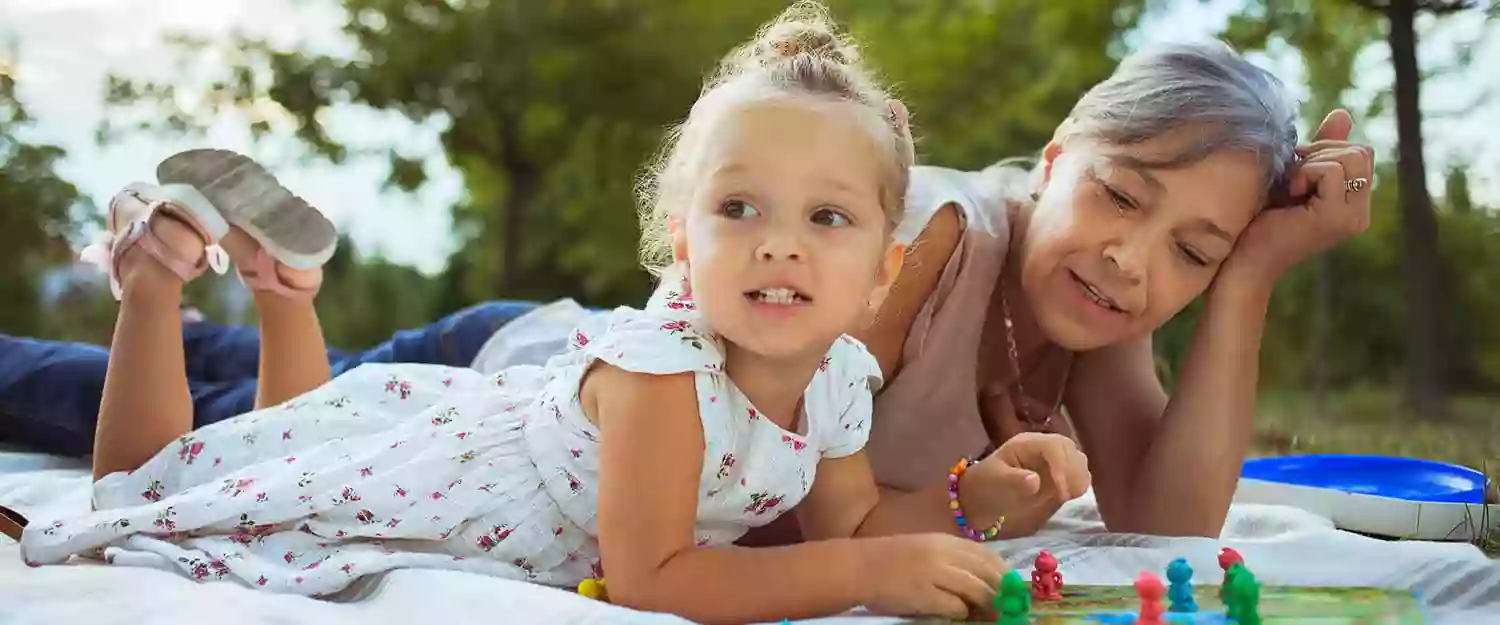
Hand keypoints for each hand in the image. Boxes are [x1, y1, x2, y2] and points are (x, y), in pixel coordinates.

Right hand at [854, 533, 1008, 618]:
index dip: (1005, 574)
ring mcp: (934, 573)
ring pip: (978, 590)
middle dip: (1002, 593)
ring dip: (988, 606)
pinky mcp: (924, 594)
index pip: (988, 556)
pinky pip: (956, 606)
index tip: (1013, 589)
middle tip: (1008, 608)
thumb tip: (982, 580)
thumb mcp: (925, 550)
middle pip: (988, 573)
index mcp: (945, 541)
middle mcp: (944, 554)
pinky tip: (959, 615)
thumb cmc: (890, 560)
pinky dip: (962, 612)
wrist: (857, 567)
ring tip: (990, 617)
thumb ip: (951, 560)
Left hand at [960, 432, 1090, 532]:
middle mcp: (1042, 447)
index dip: (1062, 466)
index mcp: (1026, 444)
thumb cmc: (985, 487)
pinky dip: (1078, 483)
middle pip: (1069, 449)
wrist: (981, 498)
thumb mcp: (994, 484)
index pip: (1053, 446)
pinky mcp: (1059, 472)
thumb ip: (1014, 481)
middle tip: (1064, 496)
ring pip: (1077, 459)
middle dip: (1073, 471)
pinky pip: (1077, 473)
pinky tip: (1069, 495)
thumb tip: (1035, 481)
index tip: (1060, 493)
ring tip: (1067, 496)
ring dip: (1078, 477)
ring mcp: (1052, 459)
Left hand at [1221, 109, 1374, 289]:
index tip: (1294, 173)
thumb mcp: (1292, 176)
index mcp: (1353, 203)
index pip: (1361, 151)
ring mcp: (1353, 217)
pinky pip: (1331, 170)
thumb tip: (1343, 114)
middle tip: (1290, 180)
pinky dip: (1305, 173)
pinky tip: (1289, 194)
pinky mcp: (1336, 218)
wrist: (1239, 260)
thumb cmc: (1257, 219)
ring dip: (1311, 164)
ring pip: (1350, 157)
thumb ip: (1319, 149)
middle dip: (1320, 154)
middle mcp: (1360, 213)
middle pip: (1360, 150)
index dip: (1325, 150)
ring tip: (1290, 189)